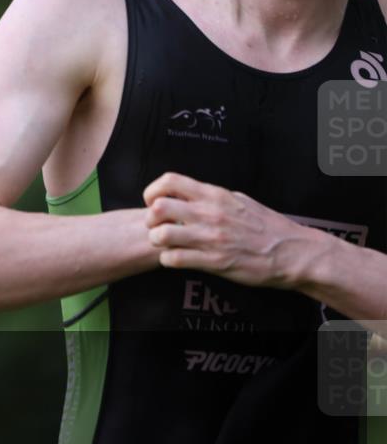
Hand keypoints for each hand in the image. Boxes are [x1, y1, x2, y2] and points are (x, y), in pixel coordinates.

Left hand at [142, 172, 311, 288]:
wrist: (293, 252)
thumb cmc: (267, 227)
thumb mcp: (239, 200)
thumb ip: (212, 197)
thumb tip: (191, 194)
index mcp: (215, 195)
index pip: (170, 181)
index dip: (153, 191)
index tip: (154, 202)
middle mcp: (209, 214)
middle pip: (158, 208)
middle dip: (150, 219)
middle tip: (157, 227)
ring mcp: (210, 238)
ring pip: (161, 235)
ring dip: (156, 241)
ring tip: (165, 245)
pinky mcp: (214, 262)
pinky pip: (174, 259)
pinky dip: (168, 260)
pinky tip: (176, 259)